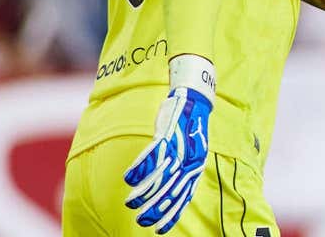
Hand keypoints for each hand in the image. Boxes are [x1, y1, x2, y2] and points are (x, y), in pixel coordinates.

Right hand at [123, 55, 215, 233]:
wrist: (194, 100)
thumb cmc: (190, 130)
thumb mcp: (193, 153)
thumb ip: (184, 172)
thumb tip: (174, 192)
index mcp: (196, 167)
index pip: (183, 197)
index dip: (171, 214)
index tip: (159, 230)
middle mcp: (188, 160)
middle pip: (170, 190)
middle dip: (156, 209)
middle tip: (142, 222)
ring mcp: (177, 148)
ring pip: (159, 175)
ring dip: (143, 191)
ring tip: (130, 203)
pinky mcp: (166, 135)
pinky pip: (151, 155)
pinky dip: (139, 168)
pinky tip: (128, 179)